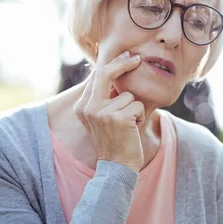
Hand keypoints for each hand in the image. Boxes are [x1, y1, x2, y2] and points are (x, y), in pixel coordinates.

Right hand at [74, 51, 144, 171]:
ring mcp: (102, 113)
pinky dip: (139, 116)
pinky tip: (132, 129)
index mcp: (82, 106)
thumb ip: (102, 98)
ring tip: (127, 125)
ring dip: (134, 109)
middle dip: (123, 63)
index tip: (126, 56)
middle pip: (105, 74)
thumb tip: (111, 70)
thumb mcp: (101, 118)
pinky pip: (137, 106)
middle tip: (137, 58)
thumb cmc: (114, 140)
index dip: (112, 64)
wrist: (117, 166)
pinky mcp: (119, 118)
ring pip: (128, 96)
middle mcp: (89, 108)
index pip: (96, 76)